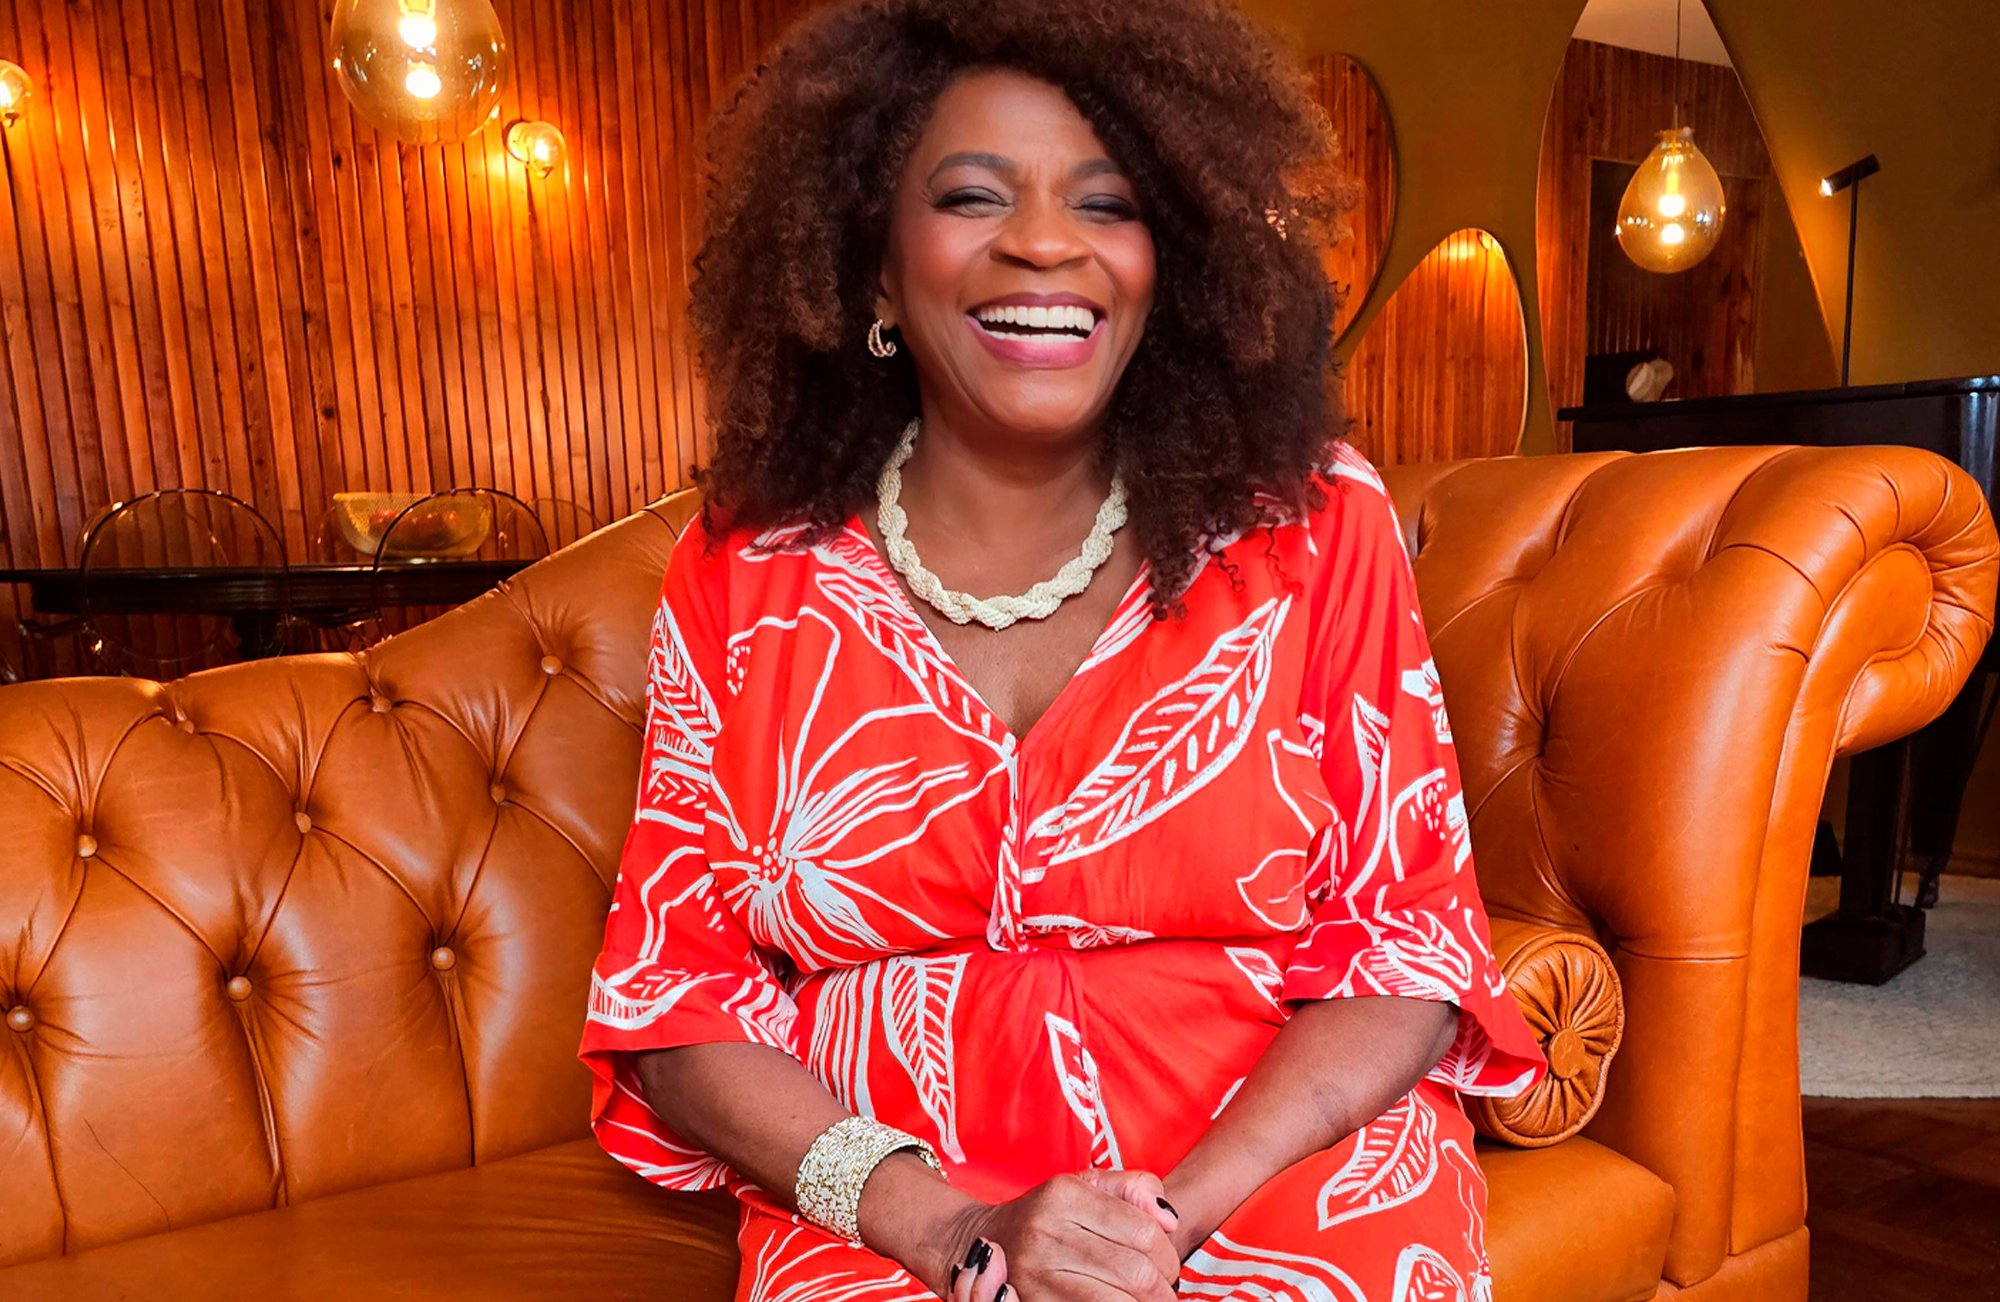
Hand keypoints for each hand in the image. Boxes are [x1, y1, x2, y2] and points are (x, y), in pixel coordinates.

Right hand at [935, 1173, 1180, 1301]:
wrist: (981, 1241)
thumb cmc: (1048, 1213)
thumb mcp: (1086, 1185)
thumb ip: (1134, 1189)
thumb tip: (1169, 1219)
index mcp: (1063, 1194)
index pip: (1143, 1230)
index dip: (1167, 1252)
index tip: (1166, 1263)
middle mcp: (1045, 1232)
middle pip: (1135, 1270)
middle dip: (1162, 1286)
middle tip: (1163, 1290)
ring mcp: (1035, 1273)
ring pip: (1118, 1300)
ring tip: (1148, 1301)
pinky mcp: (1033, 1301)